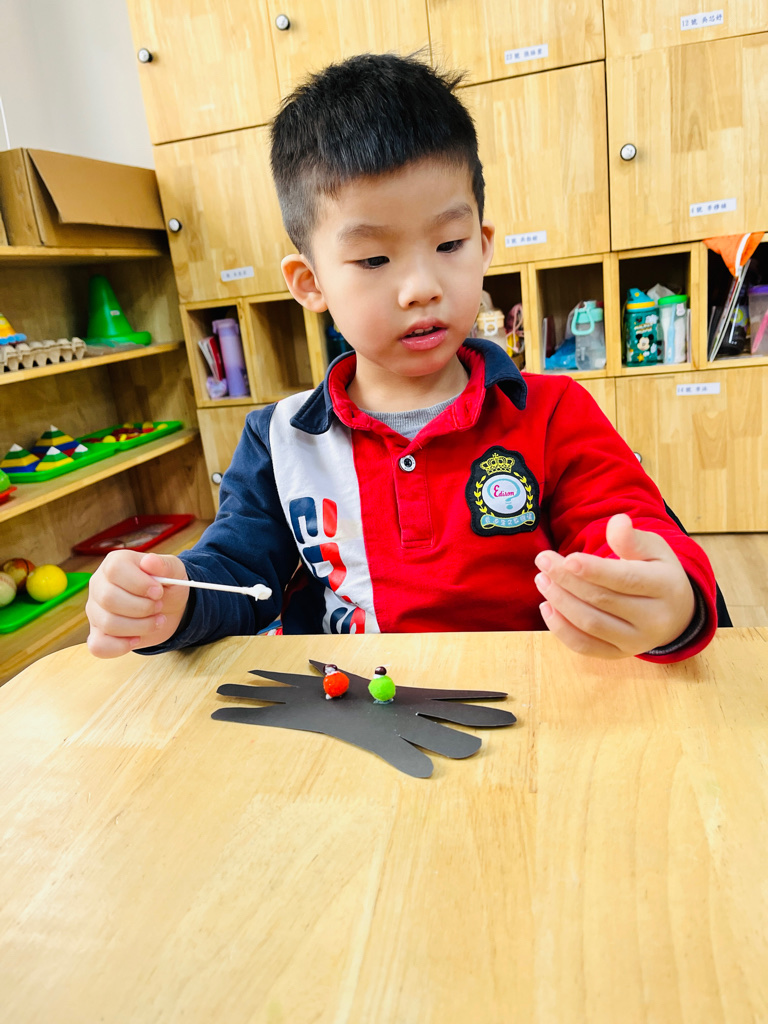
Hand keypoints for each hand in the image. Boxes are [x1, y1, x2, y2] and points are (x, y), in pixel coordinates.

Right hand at [86, 551, 189, 658]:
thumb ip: (164, 565)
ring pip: (108, 623)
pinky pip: (98, 646)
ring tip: (157, 621)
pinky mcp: (98, 633)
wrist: (168, 609)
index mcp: (115, 563)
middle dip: (142, 608)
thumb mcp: (173, 571)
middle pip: (109, 599)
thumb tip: (150, 561)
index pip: (115, 570)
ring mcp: (95, 611)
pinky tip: (138, 638)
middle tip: (159, 607)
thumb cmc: (166, 586)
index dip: (139, 583)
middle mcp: (99, 585)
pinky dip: (121, 646)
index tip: (159, 592)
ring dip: (140, 627)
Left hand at [534, 513, 695, 658]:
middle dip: (567, 580)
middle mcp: (654, 619)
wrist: (676, 612)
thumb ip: (633, 538)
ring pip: (591, 625)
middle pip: (603, 600)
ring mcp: (637, 641)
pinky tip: (547, 607)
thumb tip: (617, 522)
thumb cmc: (658, 572)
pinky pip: (586, 647)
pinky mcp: (620, 654)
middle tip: (543, 560)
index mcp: (666, 587)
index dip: (595, 570)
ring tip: (542, 580)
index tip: (567, 559)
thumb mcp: (655, 549)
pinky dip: (562, 629)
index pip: (626, 579)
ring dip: (560, 602)